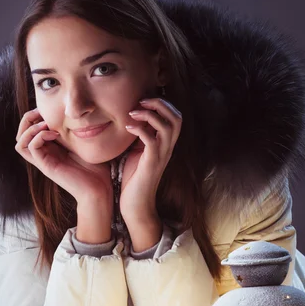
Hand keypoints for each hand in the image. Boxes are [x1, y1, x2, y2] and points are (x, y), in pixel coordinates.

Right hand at [15, 108, 112, 205]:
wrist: (99, 188)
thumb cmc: (95, 168)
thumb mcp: (83, 143)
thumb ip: (74, 130)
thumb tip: (75, 113)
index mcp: (50, 148)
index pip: (29, 130)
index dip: (33, 116)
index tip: (46, 108)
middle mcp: (44, 155)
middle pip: (20, 135)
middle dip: (27, 119)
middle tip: (40, 113)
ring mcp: (44, 161)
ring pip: (20, 142)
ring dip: (30, 128)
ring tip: (45, 124)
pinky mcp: (47, 167)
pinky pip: (31, 148)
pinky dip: (38, 136)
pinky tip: (53, 134)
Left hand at [119, 98, 182, 222]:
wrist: (136, 203)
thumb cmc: (134, 178)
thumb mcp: (138, 151)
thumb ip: (140, 135)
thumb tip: (131, 118)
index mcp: (166, 143)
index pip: (176, 116)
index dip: (163, 104)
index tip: (143, 101)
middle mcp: (168, 148)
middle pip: (177, 117)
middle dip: (160, 104)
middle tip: (141, 102)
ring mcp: (162, 155)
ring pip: (168, 126)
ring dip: (150, 114)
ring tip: (133, 113)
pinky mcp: (152, 162)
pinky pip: (151, 140)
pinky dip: (140, 129)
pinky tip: (127, 127)